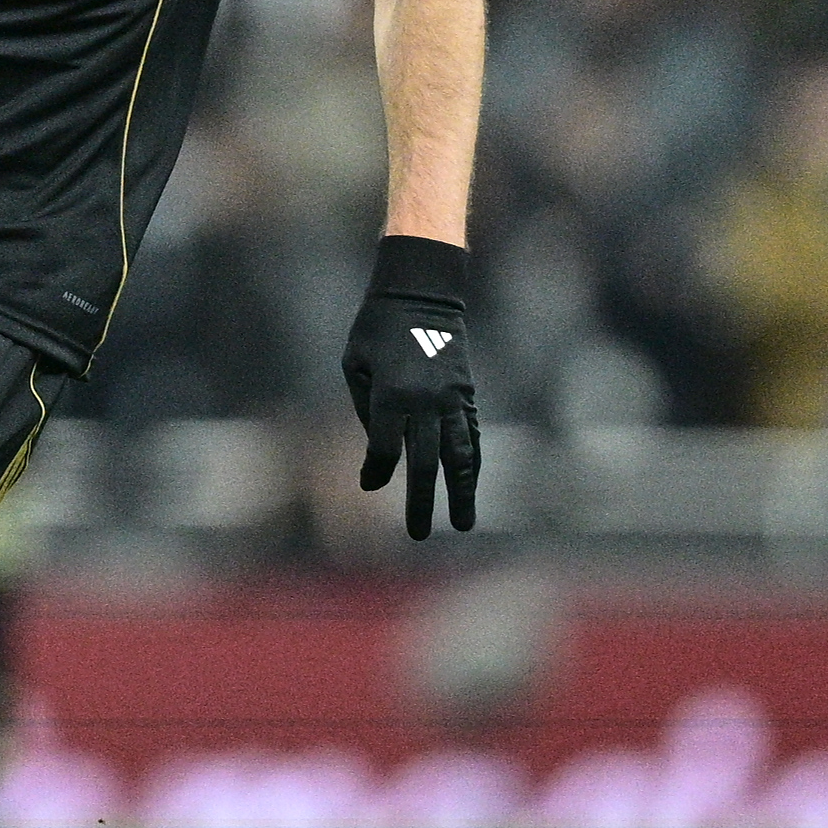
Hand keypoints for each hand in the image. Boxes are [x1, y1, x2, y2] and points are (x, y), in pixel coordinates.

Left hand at [340, 234, 477, 538]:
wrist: (421, 293)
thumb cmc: (375, 328)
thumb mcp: (355, 364)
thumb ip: (366, 411)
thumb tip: (379, 453)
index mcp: (391, 394)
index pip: (385, 449)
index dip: (376, 471)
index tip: (370, 485)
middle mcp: (425, 401)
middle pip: (425, 462)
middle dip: (421, 501)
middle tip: (418, 534)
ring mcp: (451, 398)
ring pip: (459, 455)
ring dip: (461, 491)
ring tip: (463, 523)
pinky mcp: (466, 393)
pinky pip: (471, 435)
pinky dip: (472, 463)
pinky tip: (470, 485)